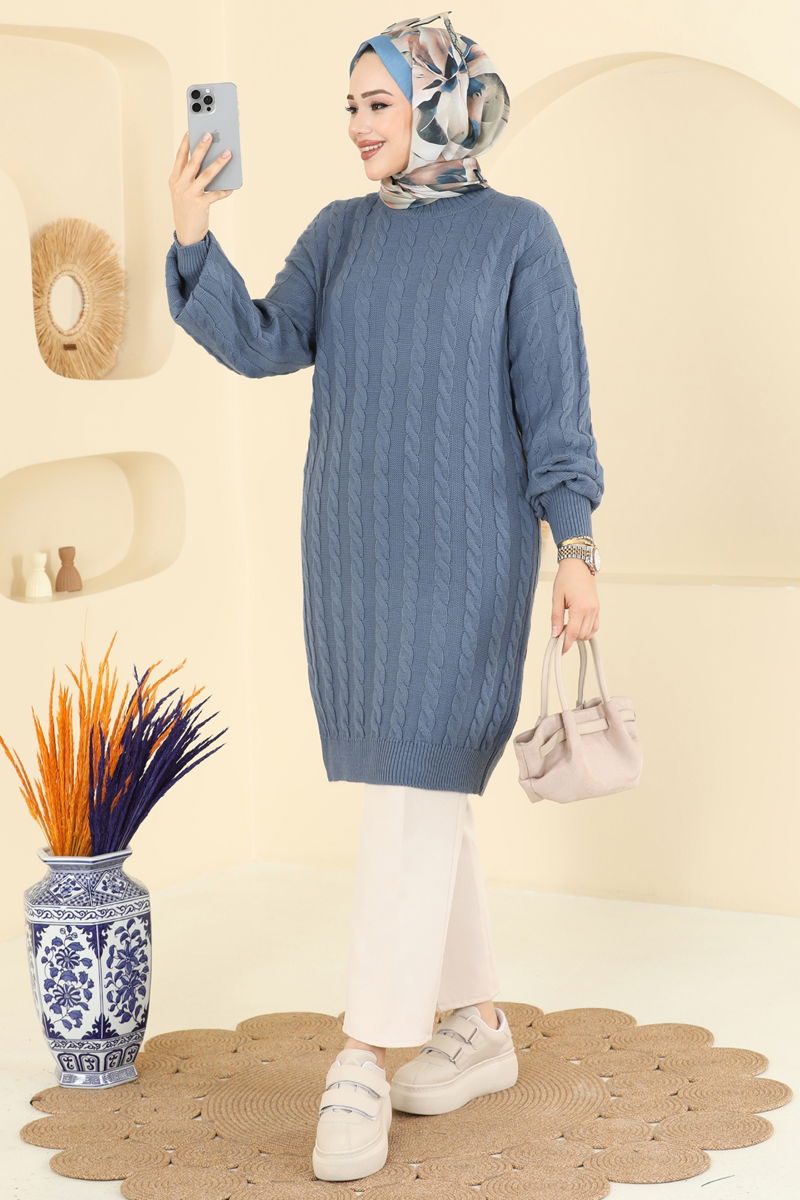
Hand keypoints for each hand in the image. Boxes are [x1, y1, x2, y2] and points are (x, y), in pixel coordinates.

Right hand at [168, 131, 233, 247]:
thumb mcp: (183, 191)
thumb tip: (209, 161)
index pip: (179, 157)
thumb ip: (192, 176)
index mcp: (174, 179)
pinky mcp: (200, 205)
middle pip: (193, 162)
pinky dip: (224, 190)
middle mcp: (180, 185)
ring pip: (206, 175)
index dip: (185, 144)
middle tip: (210, 134)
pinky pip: (215, 194)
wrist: (186, 233)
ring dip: (218, 163)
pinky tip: (231, 186)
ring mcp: (189, 195)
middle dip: (201, 147)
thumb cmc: (187, 209)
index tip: (191, 131)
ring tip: (228, 153)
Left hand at [551, 558, 599, 653]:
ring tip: (566, 626)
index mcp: (580, 607)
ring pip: (589, 633)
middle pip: (581, 635)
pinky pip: (594, 626)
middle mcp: (591, 610)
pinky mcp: (598, 609)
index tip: (559, 650)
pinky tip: (576, 625)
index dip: (565, 644)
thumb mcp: (556, 597)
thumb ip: (555, 617)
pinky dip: (586, 630)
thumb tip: (554, 633)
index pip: (572, 633)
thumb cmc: (567, 578)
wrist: (579, 565)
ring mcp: (596, 610)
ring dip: (578, 634)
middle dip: (570, 638)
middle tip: (558, 633)